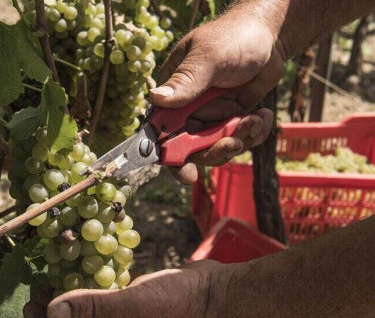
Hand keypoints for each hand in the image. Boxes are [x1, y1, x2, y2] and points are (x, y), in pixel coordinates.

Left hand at [24, 261, 219, 317]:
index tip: (29, 305)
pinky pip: (108, 293)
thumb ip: (89, 309)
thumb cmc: (176, 307)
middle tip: (40, 285)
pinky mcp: (137, 298)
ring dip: (72, 293)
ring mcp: (128, 317)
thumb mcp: (129, 308)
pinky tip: (88, 265)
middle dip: (54, 309)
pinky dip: (94, 282)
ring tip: (57, 272)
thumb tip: (51, 312)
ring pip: (90, 309)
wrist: (216, 296)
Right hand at [150, 13, 284, 182]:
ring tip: (256, 119)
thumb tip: (156, 99)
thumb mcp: (209, 57)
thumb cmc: (234, 37)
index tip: (187, 175)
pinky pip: (239, 140)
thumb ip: (186, 80)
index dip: (170, 157)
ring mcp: (210, 118)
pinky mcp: (230, 120)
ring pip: (218, 149)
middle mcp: (188, 111)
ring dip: (240, 140)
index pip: (162, 133)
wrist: (269, 36)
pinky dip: (254, 134)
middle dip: (216, 149)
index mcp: (172, 97)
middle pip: (192, 150)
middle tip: (236, 140)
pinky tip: (264, 116)